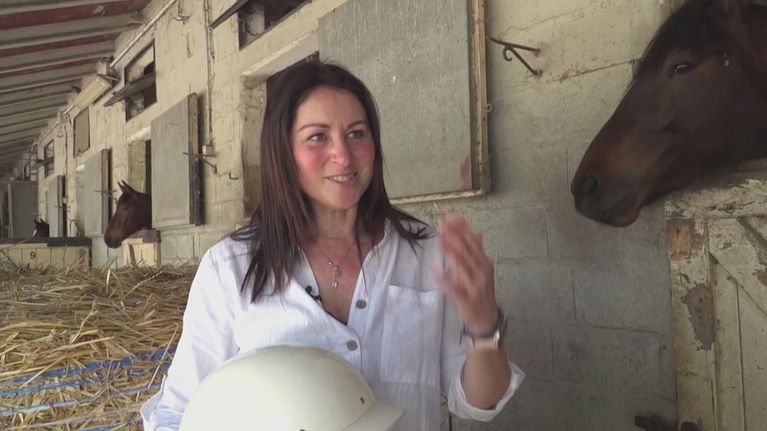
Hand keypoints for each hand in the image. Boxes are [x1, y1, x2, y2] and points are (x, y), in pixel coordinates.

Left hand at [434, 213, 497, 333]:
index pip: (473, 242)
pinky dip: (444, 279)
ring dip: (450, 252)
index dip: (462, 229)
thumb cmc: (481, 291)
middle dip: (454, 236)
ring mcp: (475, 285)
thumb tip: (478, 230)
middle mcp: (482, 272)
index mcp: (484, 263)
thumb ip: (478, 250)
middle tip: (442, 223)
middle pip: (467, 251)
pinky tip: (434, 270)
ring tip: (440, 239)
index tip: (451, 216)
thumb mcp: (482, 269)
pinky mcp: (466, 298)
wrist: (487, 318)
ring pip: (461, 266)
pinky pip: (453, 287)